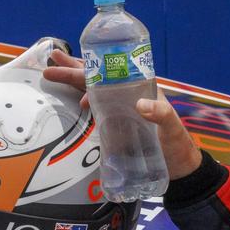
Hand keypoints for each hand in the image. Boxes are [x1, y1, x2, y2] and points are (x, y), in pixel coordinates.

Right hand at [42, 49, 201, 179]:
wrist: (179, 169)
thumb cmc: (177, 144)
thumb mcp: (172, 126)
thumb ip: (161, 114)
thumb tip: (140, 105)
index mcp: (141, 91)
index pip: (113, 74)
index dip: (92, 67)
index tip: (73, 66)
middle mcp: (128, 99)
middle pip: (98, 80)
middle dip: (73, 70)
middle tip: (50, 60)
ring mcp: (121, 113)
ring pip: (94, 93)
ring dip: (73, 84)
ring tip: (50, 73)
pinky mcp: (116, 129)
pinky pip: (96, 113)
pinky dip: (81, 106)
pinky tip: (69, 103)